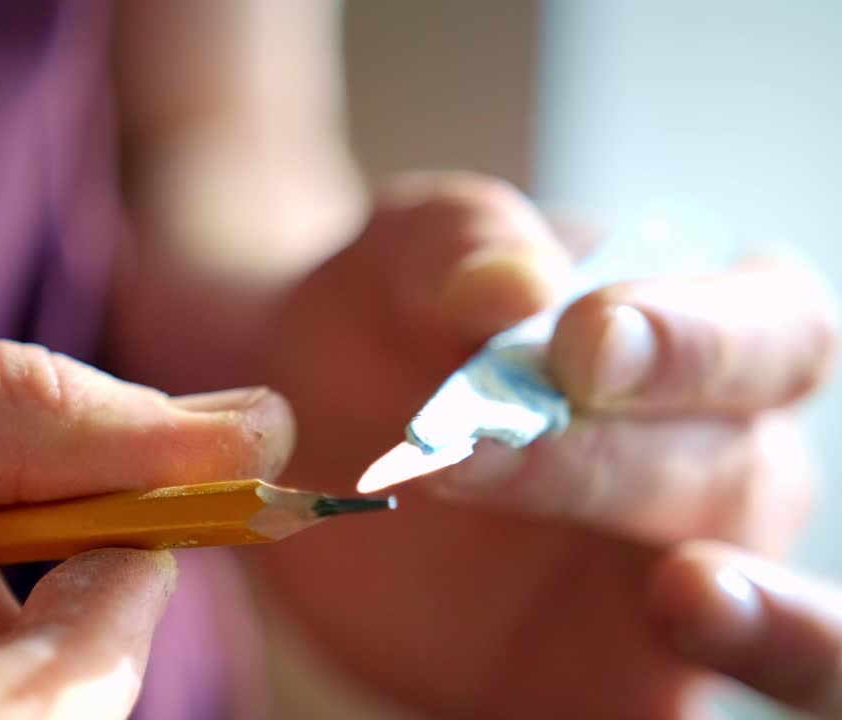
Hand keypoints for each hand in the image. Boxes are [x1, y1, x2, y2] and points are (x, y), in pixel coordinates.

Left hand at [246, 174, 836, 717]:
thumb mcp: (405, 253)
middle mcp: (720, 456)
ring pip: (767, 610)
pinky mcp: (619, 676)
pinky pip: (672, 703)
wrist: (317, 419)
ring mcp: (680, 575)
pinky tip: (643, 676)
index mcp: (703, 328)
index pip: (769, 332)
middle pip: (734, 471)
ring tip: (683, 596)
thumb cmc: (390, 316)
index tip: (583, 344)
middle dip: (605, 461)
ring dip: (750, 613)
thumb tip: (519, 285)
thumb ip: (461, 247)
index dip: (697, 343)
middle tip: (469, 449)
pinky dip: (683, 692)